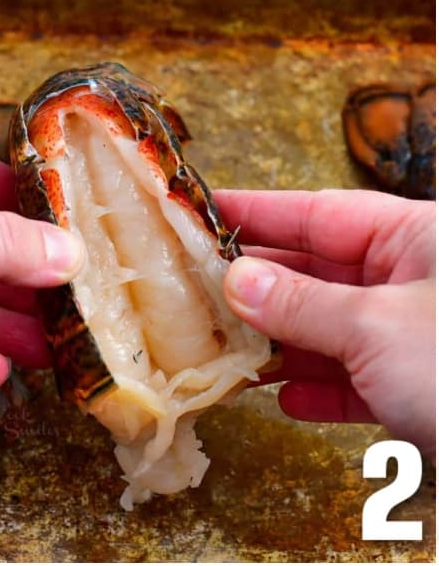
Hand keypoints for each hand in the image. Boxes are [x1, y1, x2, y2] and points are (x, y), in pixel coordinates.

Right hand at [218, 189, 435, 458]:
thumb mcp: (377, 328)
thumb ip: (302, 304)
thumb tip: (238, 280)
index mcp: (420, 240)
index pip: (321, 213)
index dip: (259, 212)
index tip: (203, 210)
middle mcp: (418, 282)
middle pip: (320, 272)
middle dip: (260, 287)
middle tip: (194, 289)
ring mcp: (420, 336)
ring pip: (334, 329)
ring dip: (281, 344)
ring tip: (227, 349)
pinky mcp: (423, 388)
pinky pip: (358, 379)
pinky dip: (321, 389)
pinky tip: (284, 399)